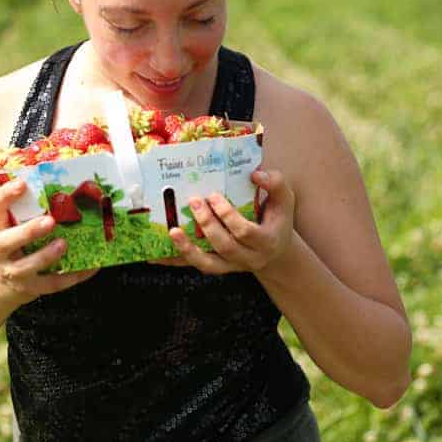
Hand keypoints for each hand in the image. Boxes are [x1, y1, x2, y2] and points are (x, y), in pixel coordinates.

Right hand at [0, 177, 97, 309]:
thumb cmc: (13, 250)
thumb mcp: (11, 229)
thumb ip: (27, 212)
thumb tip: (60, 183)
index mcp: (0, 229)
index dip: (6, 195)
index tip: (22, 183)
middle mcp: (3, 250)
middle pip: (8, 241)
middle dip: (29, 231)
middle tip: (49, 221)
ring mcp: (15, 271)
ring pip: (28, 266)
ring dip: (47, 255)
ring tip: (64, 244)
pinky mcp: (30, 288)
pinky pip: (52, 284)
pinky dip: (73, 276)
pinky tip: (90, 267)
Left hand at [155, 169, 295, 274]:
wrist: (275, 252)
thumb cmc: (277, 220)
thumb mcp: (285, 200)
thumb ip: (276, 184)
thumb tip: (256, 174)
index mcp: (266, 241)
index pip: (245, 232)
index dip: (228, 215)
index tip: (214, 195)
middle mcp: (248, 258)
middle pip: (225, 246)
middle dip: (208, 224)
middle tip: (194, 201)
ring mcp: (231, 266)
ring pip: (208, 264)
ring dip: (188, 249)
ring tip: (173, 231)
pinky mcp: (217, 267)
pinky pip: (194, 266)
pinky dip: (176, 260)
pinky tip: (156, 254)